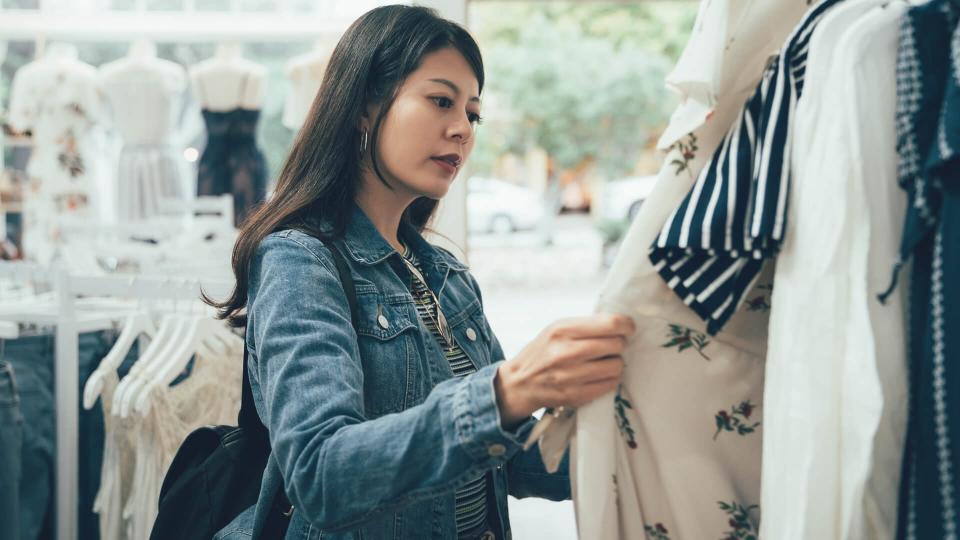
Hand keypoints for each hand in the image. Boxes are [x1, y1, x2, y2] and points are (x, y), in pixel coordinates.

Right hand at [494, 313, 634, 426]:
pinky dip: (610, 378)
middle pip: (616, 344)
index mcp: (563, 330)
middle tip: (611, 346)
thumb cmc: (542, 352)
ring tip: (603, 361)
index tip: (628, 328)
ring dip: (615, 363)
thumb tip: (621, 323)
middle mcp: (567, 352)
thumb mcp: (557, 329)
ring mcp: (572, 376)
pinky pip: (610, 384)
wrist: (520, 383)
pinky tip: (599, 375)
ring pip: (617, 366)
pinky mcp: (576, 395)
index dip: (626, 325)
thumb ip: (585, 325)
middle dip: (619, 344)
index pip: (611, 324)